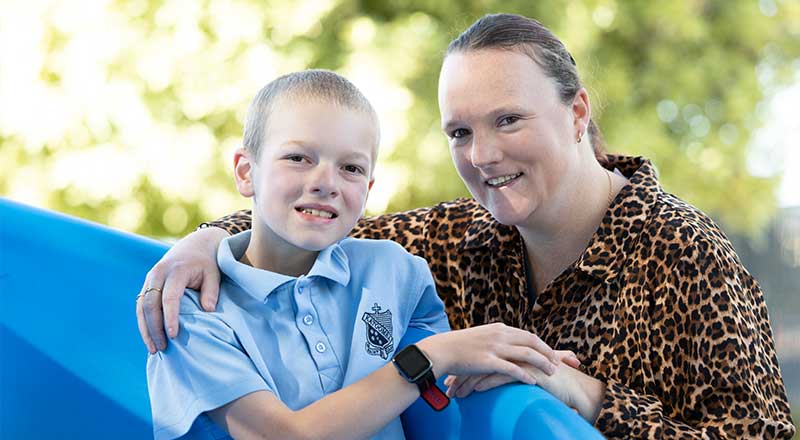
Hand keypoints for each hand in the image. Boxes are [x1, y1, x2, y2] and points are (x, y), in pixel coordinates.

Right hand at [136, 226, 227, 352]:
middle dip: (153, 328)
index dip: (170, 317)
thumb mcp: (213, 273)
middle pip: (150, 304)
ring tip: (153, 349)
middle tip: (162, 348)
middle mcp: (158, 273)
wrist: (195, 245)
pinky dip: (143, 322)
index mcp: (176, 270)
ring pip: (141, 306)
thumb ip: (211, 291)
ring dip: (145, 328)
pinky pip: (140, 305)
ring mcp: (150, 279)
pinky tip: (150, 338)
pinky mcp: (147, 285)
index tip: (173, 335)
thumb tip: (208, 310)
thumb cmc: (207, 263)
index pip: (169, 297)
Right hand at [416, 323, 560, 387]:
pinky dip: (525, 374)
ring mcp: (494, 347)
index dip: (543, 344)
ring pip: (526, 354)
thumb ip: (496, 339)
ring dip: (542, 363)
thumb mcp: (482, 336)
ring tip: (552, 373)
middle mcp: (500, 335)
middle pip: (532, 341)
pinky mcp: (488, 361)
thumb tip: (508, 344)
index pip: (528, 334)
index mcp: (499, 328)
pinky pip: (511, 368)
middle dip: (548, 352)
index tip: (552, 353)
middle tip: (559, 363)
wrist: (442, 350)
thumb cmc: (460, 346)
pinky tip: (533, 382)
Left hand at [446, 356, 605, 422]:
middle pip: (481, 360)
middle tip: (449, 387)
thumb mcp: (527, 372)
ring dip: (470, 382)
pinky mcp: (527, 371)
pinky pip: (502, 376)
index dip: (467, 367)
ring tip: (457, 394)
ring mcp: (521, 359)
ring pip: (488, 368)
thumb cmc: (549, 381)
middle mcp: (515, 349)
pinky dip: (486, 383)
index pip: (483, 355)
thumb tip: (496, 373)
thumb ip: (514, 368)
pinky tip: (475, 391)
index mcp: (512, 346)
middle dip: (463, 375)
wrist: (573, 388)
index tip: (453, 378)